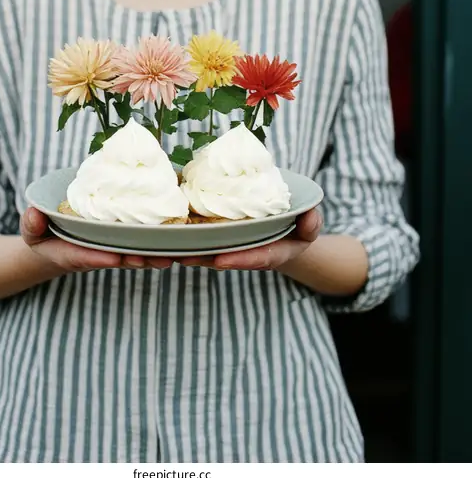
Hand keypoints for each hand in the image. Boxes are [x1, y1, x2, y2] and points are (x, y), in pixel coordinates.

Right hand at [20, 207, 173, 270]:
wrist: (56, 245)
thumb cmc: (43, 237)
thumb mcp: (33, 232)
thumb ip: (32, 225)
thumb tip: (33, 213)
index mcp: (75, 253)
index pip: (89, 257)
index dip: (102, 258)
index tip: (115, 258)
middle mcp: (99, 253)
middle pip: (122, 259)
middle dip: (139, 260)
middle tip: (157, 259)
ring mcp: (113, 248)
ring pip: (137, 253)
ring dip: (155, 254)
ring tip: (174, 254)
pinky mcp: (125, 240)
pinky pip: (144, 242)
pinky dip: (160, 241)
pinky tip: (179, 234)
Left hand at [177, 208, 322, 270]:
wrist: (284, 226)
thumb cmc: (297, 227)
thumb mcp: (310, 226)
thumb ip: (312, 223)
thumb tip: (309, 217)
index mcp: (270, 252)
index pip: (256, 258)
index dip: (240, 260)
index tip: (222, 261)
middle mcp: (247, 252)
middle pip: (223, 257)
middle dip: (204, 258)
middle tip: (184, 256)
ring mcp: (231, 245)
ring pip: (207, 250)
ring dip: (188, 249)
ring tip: (167, 248)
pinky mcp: (218, 234)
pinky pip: (201, 236)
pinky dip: (184, 236)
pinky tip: (165, 231)